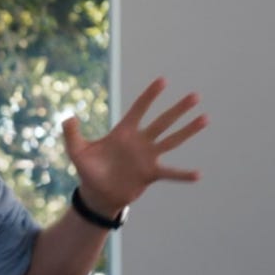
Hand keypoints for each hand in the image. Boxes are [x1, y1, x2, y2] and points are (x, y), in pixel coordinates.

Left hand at [62, 77, 207, 215]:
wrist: (98, 193)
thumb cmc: (89, 170)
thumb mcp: (77, 151)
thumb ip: (72, 135)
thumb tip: (69, 118)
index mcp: (123, 132)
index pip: (139, 109)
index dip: (149, 95)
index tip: (162, 81)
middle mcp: (139, 141)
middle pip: (162, 121)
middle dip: (178, 109)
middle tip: (195, 96)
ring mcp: (147, 157)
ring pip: (171, 140)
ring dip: (188, 131)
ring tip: (205, 119)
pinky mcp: (150, 174)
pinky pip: (170, 173)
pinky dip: (182, 174)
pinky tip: (198, 175)